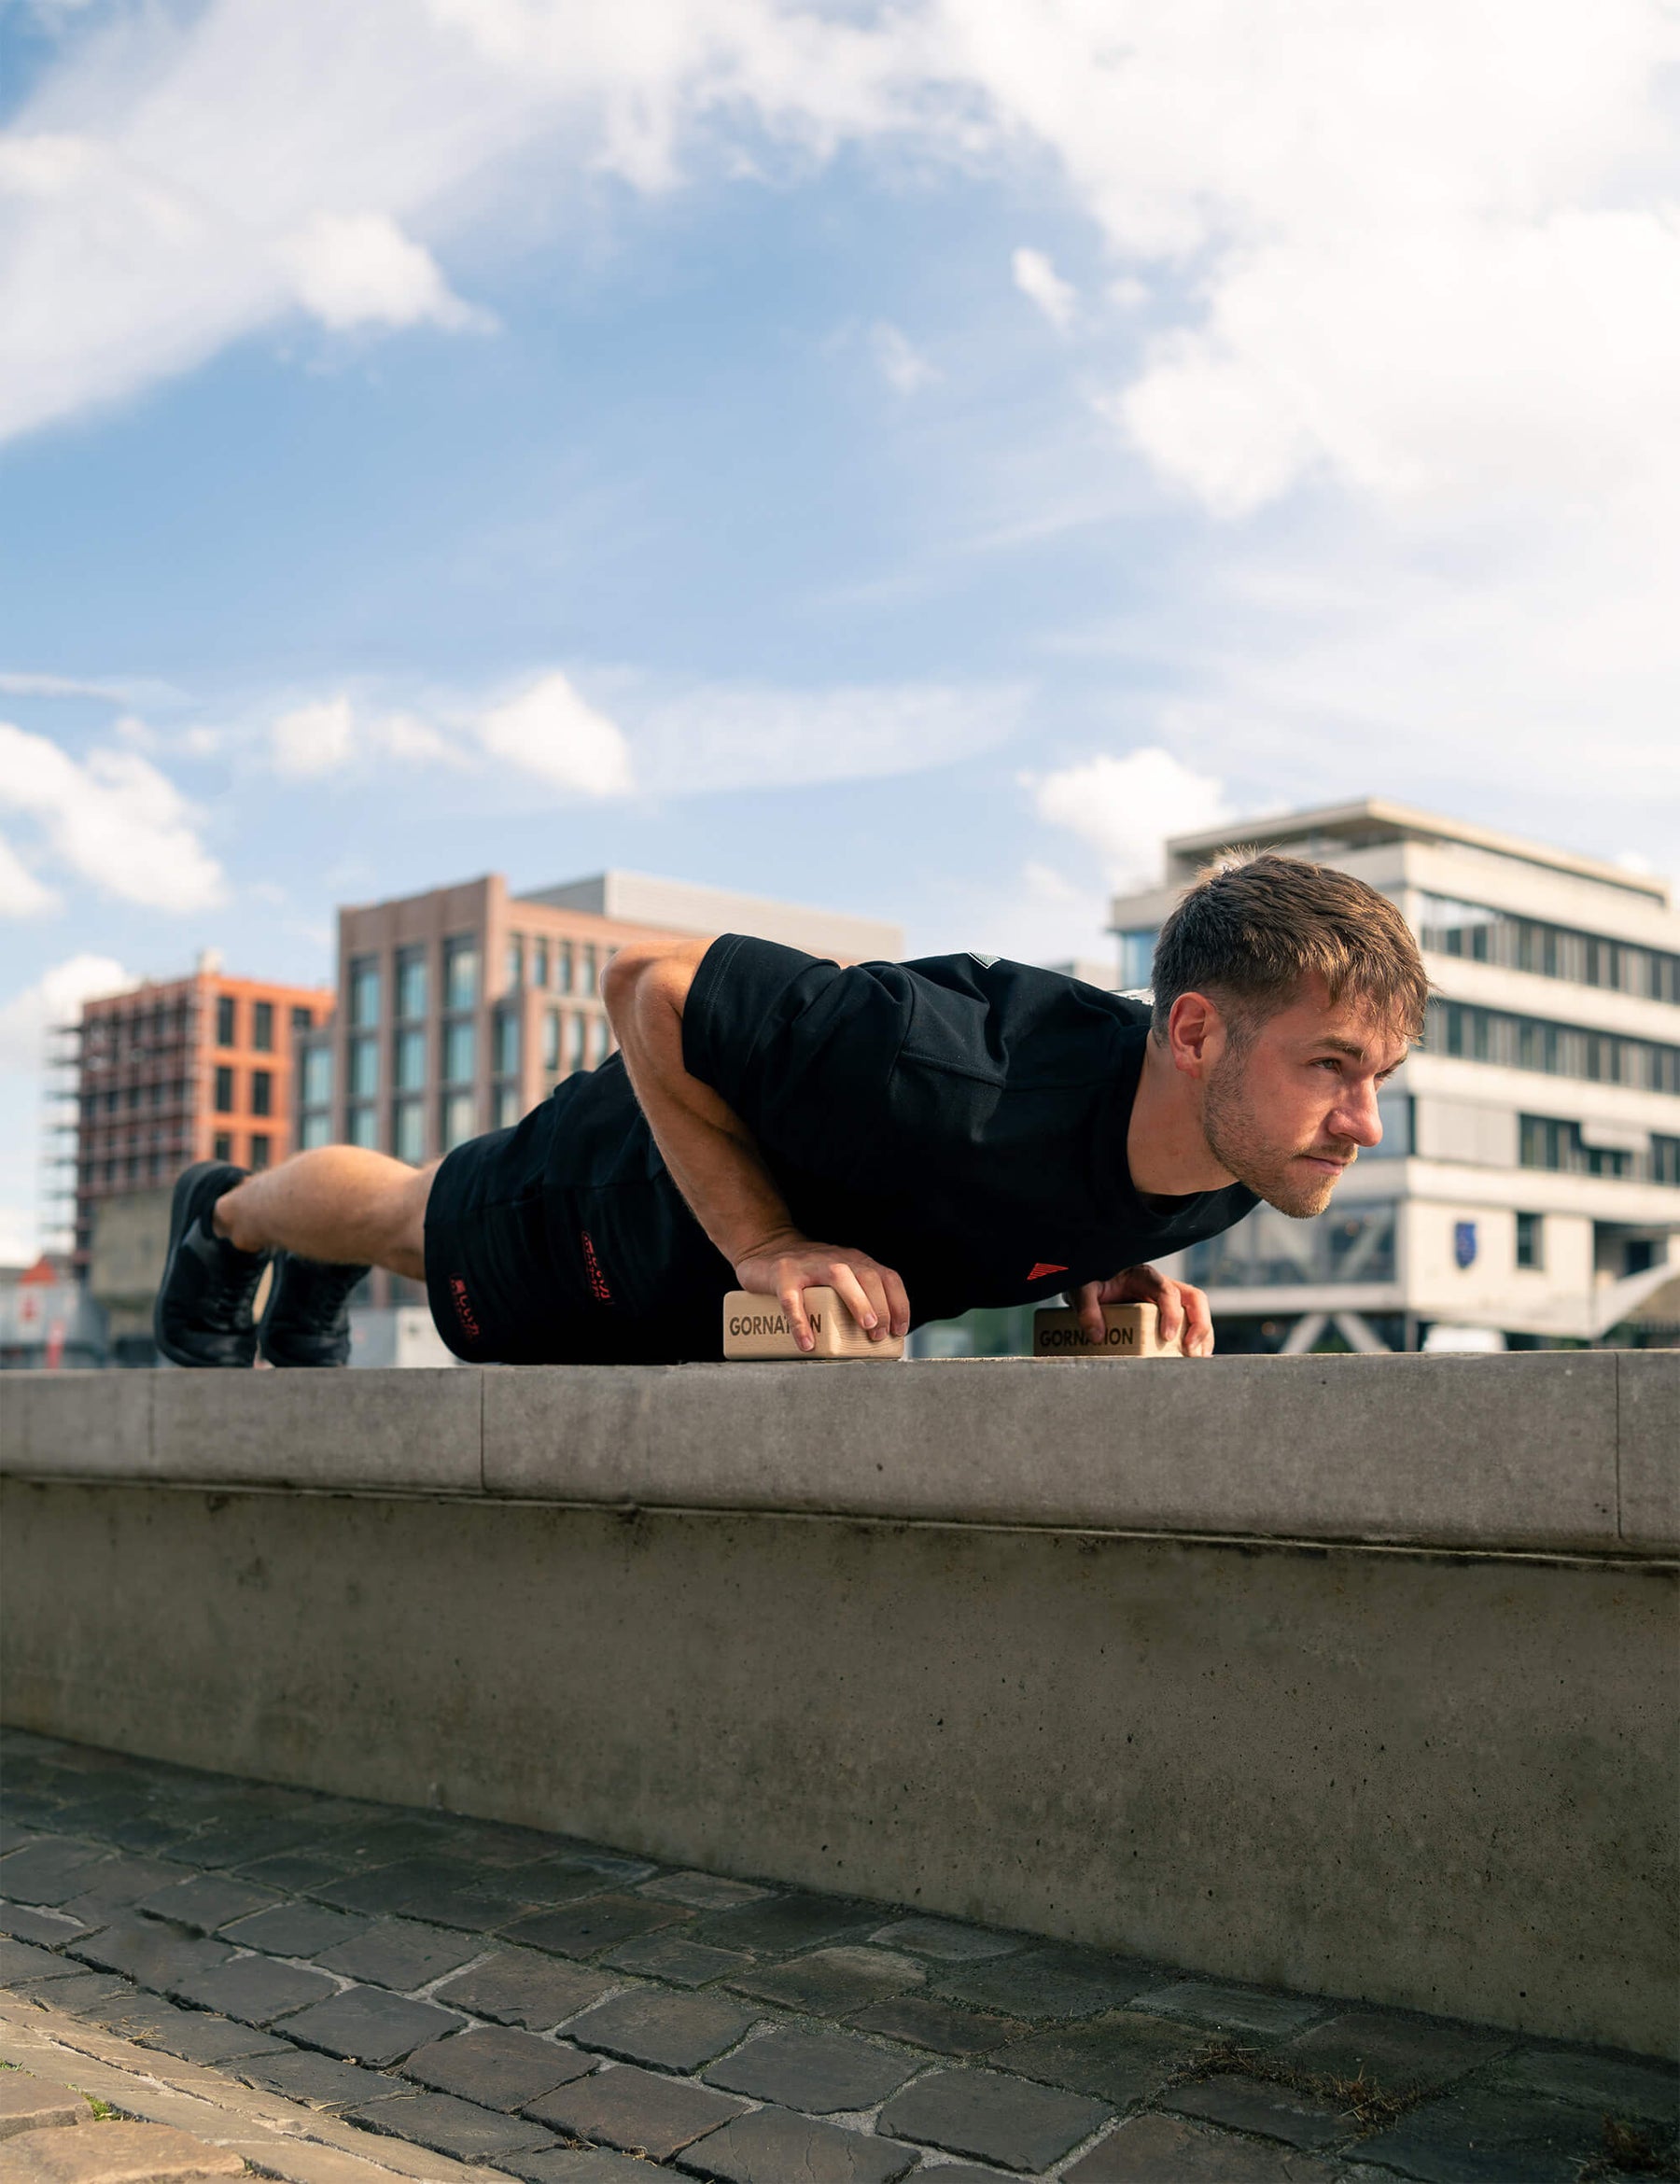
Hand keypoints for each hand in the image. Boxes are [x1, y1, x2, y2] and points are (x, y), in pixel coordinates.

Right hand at [734, 1232, 910, 1351]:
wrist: (765, 1246)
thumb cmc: (806, 1273)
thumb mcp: (837, 1277)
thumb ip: (855, 1295)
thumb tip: (875, 1340)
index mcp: (854, 1261)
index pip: (886, 1277)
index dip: (898, 1303)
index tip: (899, 1330)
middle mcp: (836, 1259)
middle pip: (868, 1276)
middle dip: (881, 1305)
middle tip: (879, 1334)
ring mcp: (808, 1264)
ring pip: (838, 1277)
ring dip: (858, 1302)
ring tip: (864, 1329)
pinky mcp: (782, 1274)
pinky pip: (792, 1298)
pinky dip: (800, 1321)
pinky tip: (807, 1342)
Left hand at [1069, 1263, 1212, 1355]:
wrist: (1091, 1281)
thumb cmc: (1090, 1282)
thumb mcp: (1082, 1289)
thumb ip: (1086, 1308)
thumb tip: (1097, 1336)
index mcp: (1143, 1276)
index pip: (1168, 1291)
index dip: (1172, 1314)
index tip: (1166, 1337)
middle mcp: (1162, 1285)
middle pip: (1195, 1299)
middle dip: (1199, 1325)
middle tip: (1189, 1351)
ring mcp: (1169, 1300)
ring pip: (1198, 1312)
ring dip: (1203, 1336)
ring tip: (1196, 1360)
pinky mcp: (1169, 1313)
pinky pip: (1192, 1323)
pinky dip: (1198, 1341)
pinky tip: (1192, 1359)